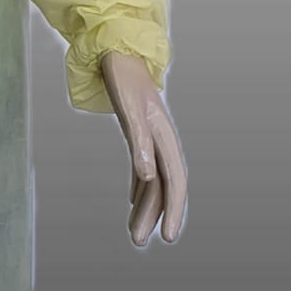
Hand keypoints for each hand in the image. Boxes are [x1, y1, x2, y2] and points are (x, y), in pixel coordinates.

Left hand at [99, 52, 187, 246]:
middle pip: (163, 185)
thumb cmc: (123, 75)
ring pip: (152, 180)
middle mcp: (161, 139)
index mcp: (163, 135)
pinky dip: (139, 187)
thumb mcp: (129, 108)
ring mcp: (151, 136)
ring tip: (133, 233)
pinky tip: (132, 201)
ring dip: (144, 206)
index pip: (174, 181)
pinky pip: (143, 168)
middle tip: (138, 242)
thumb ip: (139, 142)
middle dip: (154, 215)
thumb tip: (145, 176)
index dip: (174, 210)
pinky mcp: (138, 132)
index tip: (169, 237)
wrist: (117, 49)